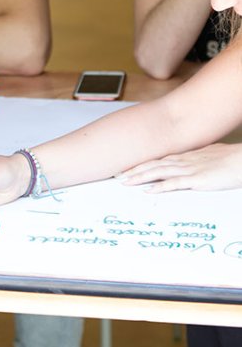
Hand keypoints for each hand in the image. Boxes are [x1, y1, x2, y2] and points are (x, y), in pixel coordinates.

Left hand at [119, 143, 241, 192]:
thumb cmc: (229, 159)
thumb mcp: (208, 157)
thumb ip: (195, 160)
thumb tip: (187, 165)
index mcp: (185, 156)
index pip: (157, 159)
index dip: (140, 163)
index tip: (126, 167)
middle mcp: (183, 161)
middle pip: (152, 164)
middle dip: (133, 170)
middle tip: (116, 175)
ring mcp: (189, 169)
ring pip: (158, 172)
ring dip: (140, 177)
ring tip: (124, 182)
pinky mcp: (196, 180)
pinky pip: (174, 183)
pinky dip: (159, 186)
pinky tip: (147, 189)